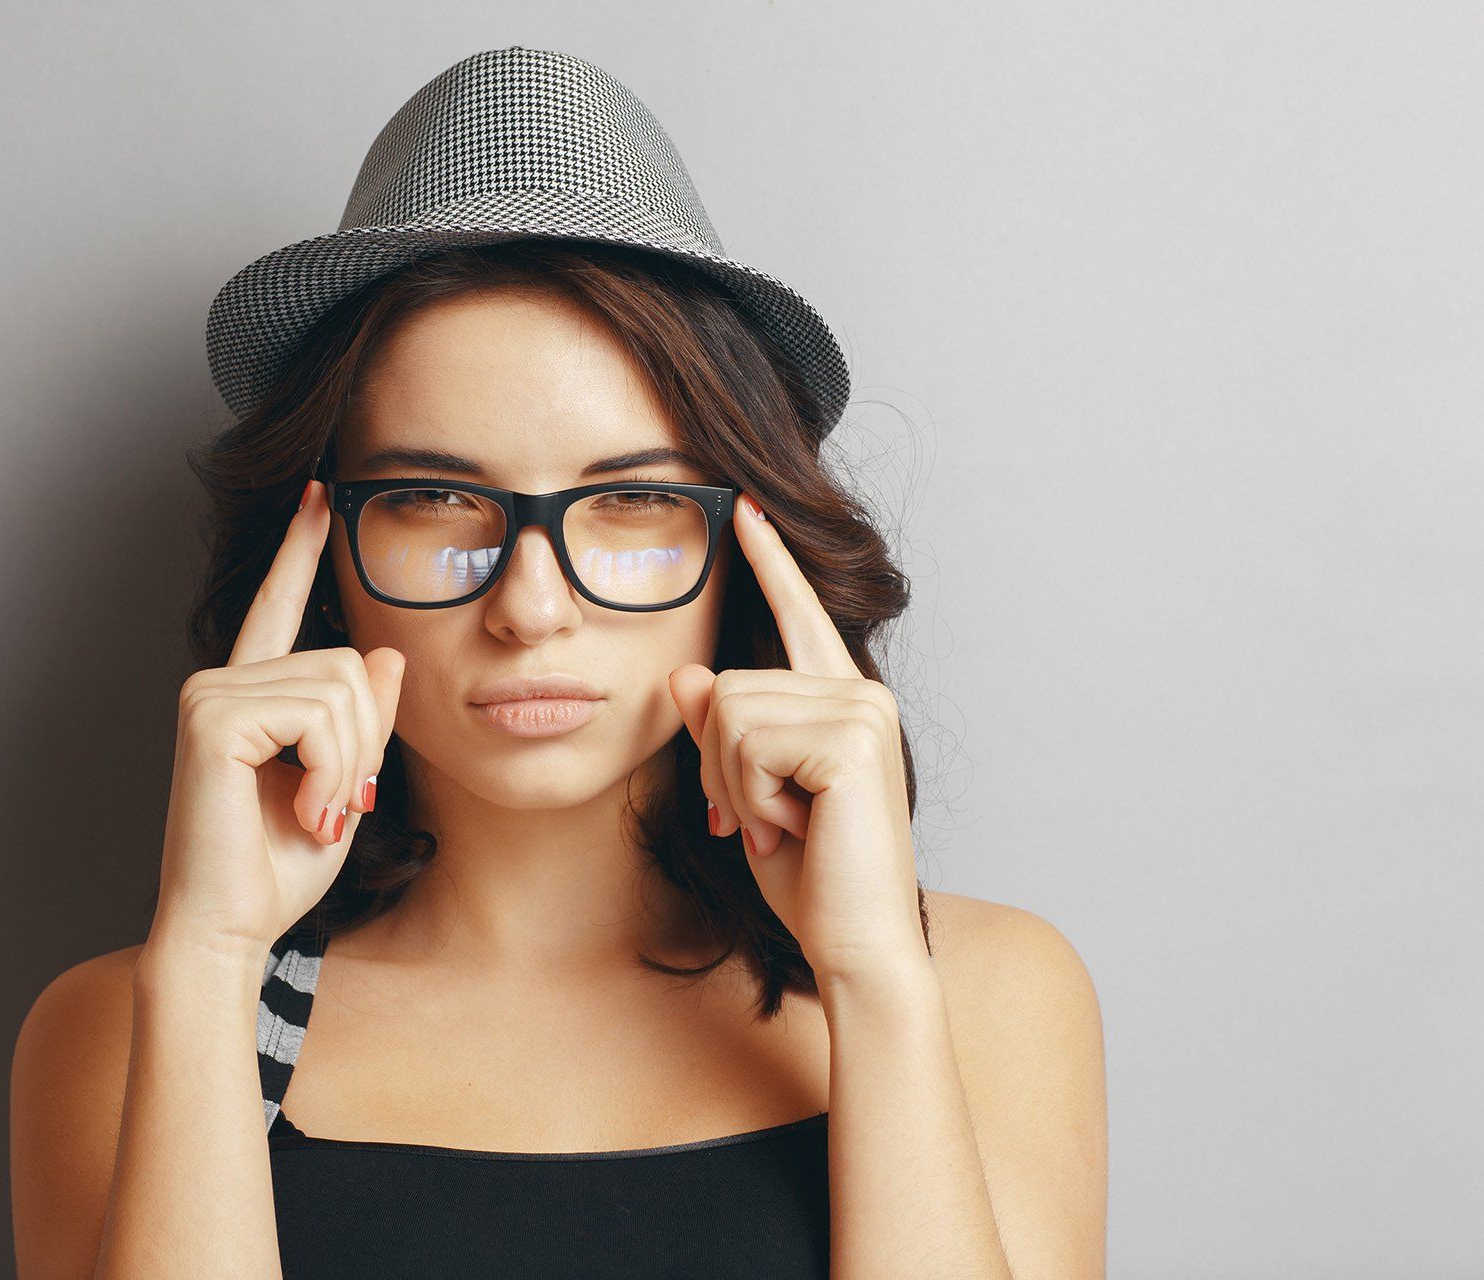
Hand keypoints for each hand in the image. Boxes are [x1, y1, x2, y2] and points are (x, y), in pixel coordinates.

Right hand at [153, 477, 404, 959]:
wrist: (229, 928)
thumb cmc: (276, 870)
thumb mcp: (342, 785)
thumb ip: (362, 722)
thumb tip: (385, 655)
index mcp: (250, 696)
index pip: (279, 606)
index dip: (300, 550)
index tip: (318, 496)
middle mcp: (222, 684)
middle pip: (350, 664)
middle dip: (364, 744)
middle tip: (333, 805)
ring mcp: (211, 696)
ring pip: (342, 690)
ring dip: (348, 766)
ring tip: (314, 813)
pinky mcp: (212, 719)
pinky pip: (317, 717)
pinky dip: (330, 772)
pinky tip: (302, 810)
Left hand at [668, 493, 925, 982]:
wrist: (857, 944)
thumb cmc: (812, 880)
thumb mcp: (749, 795)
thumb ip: (724, 732)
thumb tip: (689, 673)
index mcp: (842, 703)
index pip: (800, 617)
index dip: (769, 563)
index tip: (745, 509)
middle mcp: (861, 694)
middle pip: (729, 685)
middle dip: (721, 765)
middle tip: (764, 821)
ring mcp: (862, 712)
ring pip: (731, 711)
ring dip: (736, 784)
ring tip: (785, 826)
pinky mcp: (851, 738)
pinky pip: (748, 741)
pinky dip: (752, 795)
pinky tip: (795, 828)